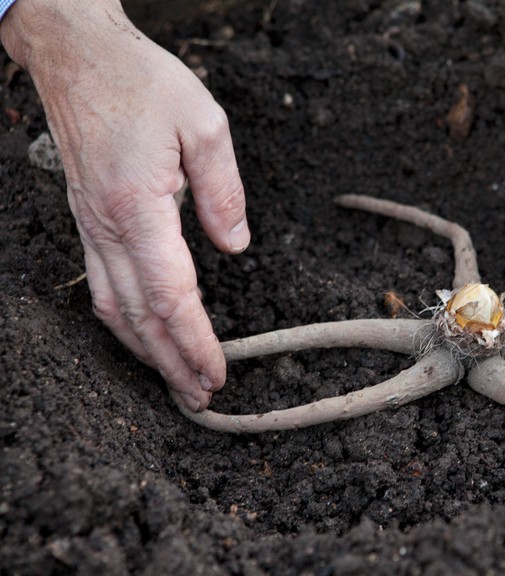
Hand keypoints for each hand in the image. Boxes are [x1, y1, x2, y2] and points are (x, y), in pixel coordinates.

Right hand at [1, 0, 249, 408]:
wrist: (78, 56)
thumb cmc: (143, 83)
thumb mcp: (205, 125)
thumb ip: (223, 191)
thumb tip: (235, 246)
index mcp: (137, 206)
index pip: (172, 295)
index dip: (196, 342)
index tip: (219, 374)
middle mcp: (106, 226)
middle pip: (141, 315)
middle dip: (172, 363)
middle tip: (202, 399)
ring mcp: (91, 226)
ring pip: (115, 308)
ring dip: (146, 352)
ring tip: (177, 382)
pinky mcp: (89, 221)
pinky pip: (103, 285)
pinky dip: (126, 322)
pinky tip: (144, 337)